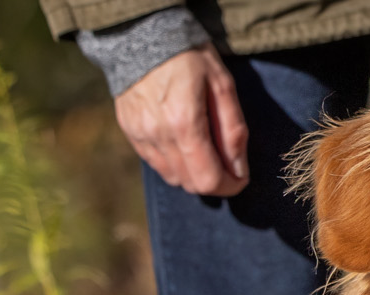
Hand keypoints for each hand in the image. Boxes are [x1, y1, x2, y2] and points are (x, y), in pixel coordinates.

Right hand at [115, 45, 248, 196]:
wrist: (144, 34)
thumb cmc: (190, 55)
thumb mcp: (222, 85)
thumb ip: (233, 130)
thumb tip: (239, 169)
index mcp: (185, 123)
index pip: (208, 179)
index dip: (229, 185)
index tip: (240, 178)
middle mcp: (158, 135)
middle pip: (190, 183)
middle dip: (213, 180)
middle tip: (225, 162)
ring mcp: (140, 135)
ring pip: (172, 177)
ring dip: (192, 172)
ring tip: (203, 148)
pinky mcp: (130, 131)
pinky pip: (155, 163)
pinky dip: (173, 162)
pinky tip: (181, 140)